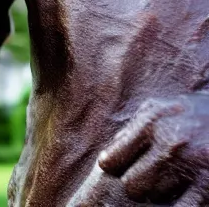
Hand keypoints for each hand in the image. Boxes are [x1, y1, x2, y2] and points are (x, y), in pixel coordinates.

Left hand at [71, 94, 208, 205]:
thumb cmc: (190, 113)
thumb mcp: (160, 109)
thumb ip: (134, 129)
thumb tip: (109, 157)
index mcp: (152, 121)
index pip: (113, 159)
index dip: (112, 167)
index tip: (114, 168)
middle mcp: (169, 142)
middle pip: (132, 186)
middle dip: (137, 184)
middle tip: (147, 176)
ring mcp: (191, 165)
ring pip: (155, 198)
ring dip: (159, 193)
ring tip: (170, 178)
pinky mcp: (208, 184)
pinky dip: (176, 205)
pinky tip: (180, 194)